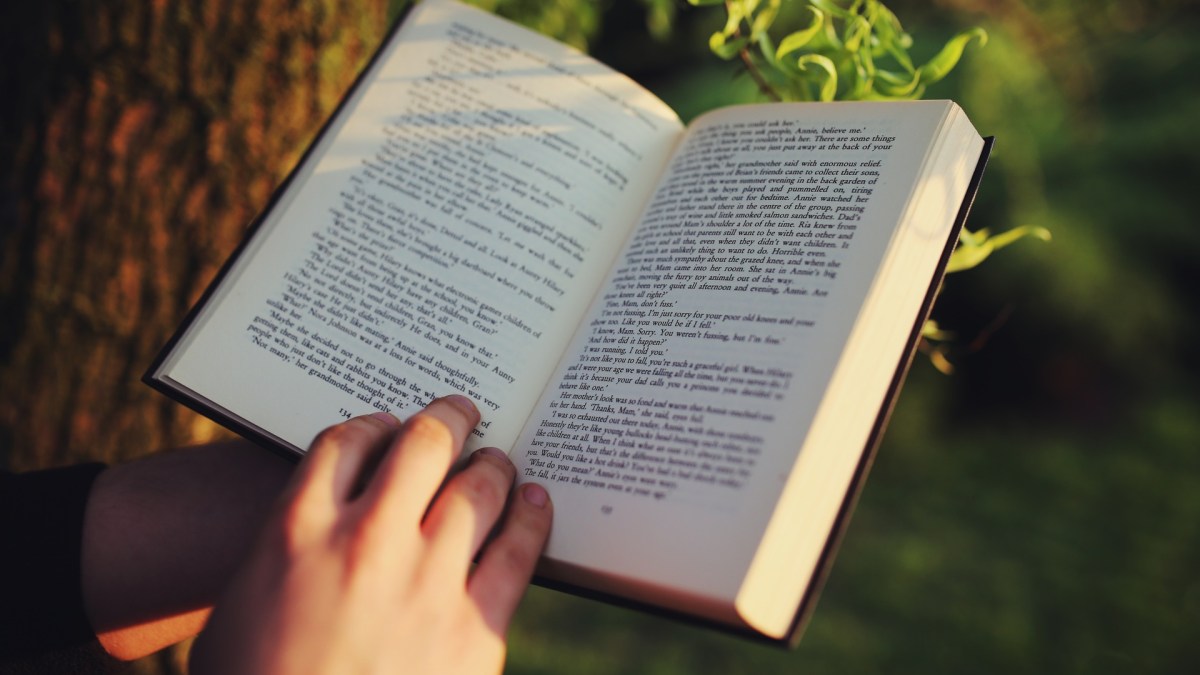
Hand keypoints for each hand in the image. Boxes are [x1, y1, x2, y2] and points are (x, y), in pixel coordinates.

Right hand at [189, 396, 552, 674]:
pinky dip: (531, 518)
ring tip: (498, 460)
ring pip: (479, 490)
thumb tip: (315, 522)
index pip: (345, 441)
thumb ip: (282, 551)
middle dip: (449, 418)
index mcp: (296, 531)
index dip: (374, 424)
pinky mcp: (474, 628)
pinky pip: (518, 553)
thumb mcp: (238, 610)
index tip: (388, 427)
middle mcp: (366, 540)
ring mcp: (425, 582)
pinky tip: (535, 503)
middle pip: (424, 445)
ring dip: (493, 465)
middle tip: (463, 413)